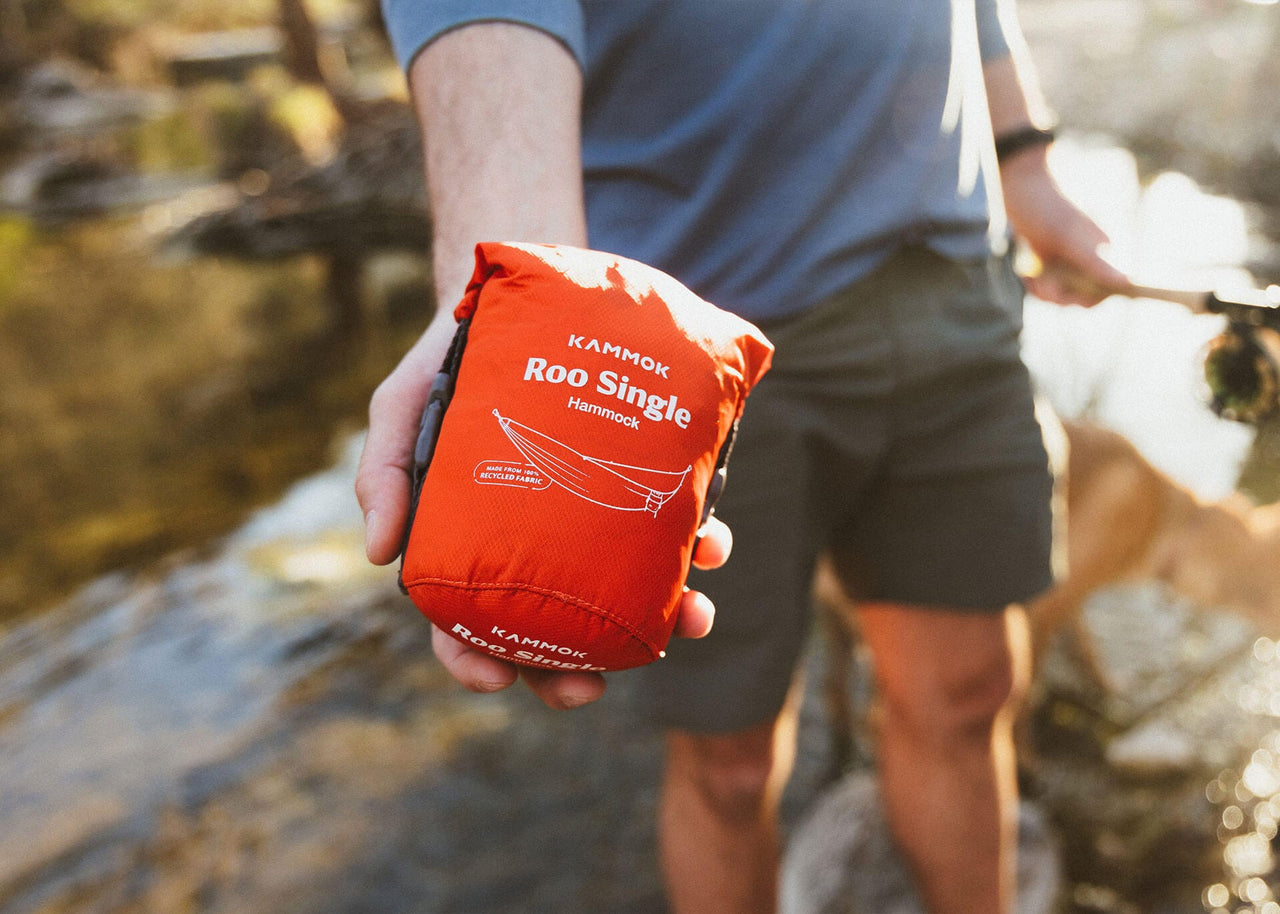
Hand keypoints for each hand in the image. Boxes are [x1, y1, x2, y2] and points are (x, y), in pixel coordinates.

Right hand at [354, 317, 730, 710]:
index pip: (463, 623)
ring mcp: (588, 518)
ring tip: (690, 617)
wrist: (518, 299)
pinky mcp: (635, 483)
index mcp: (470, 543)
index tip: (497, 679)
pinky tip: (711, 543)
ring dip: (660, 616)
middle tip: (591, 687)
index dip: (474, 660)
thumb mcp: (402, 408)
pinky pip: (670, 530)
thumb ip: (382, 472)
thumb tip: (380, 554)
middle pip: (548, 630)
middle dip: (570, 672)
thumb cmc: (449, 366)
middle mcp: (533, 543)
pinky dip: (696, 546)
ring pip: (622, 591)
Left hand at [1000, 148, 1129, 306]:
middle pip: (1081, 296)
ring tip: (1031, 277)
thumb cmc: (1046, 207)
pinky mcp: (1050, 260)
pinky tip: (1025, 274)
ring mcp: (1069, 259)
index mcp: (1105, 250)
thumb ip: (1096, 262)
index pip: (1108, 289)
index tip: (1066, 296)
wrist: (1018, 185)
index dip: (1089, 299)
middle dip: (1060, 295)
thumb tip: (1128, 281)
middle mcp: (1090, 257)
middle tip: (1043, 284)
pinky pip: (1047, 285)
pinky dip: (1035, 284)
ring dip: (1044, 291)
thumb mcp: (1069, 237)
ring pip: (1061, 293)